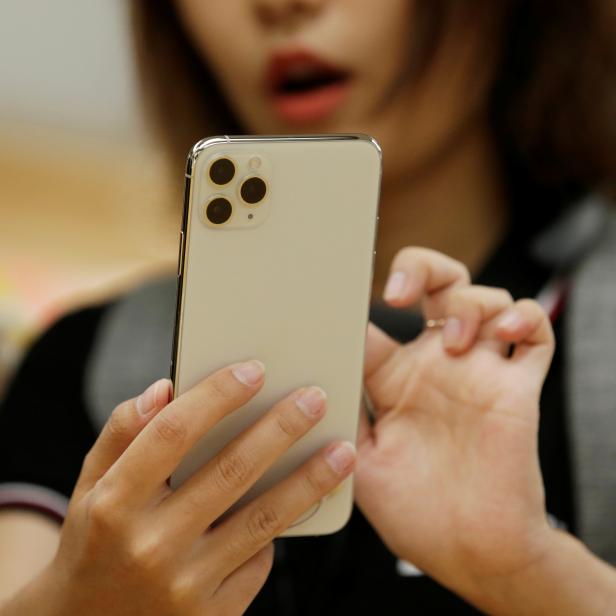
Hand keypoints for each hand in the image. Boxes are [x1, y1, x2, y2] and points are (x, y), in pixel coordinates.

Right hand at [4, 362, 353, 615]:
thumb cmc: (96, 543)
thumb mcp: (91, 485)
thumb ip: (122, 432)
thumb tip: (164, 388)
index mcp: (114, 502)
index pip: (173, 432)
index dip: (217, 395)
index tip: (254, 370)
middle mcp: (150, 544)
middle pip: (231, 470)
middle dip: (281, 428)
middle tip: (314, 398)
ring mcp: (184, 585)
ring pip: (263, 519)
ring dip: (310, 480)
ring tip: (342, 451)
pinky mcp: (213, 615)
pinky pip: (260, 561)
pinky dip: (280, 528)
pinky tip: (299, 504)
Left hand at [355, 248, 554, 601]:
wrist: (471, 553)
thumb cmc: (416, 513)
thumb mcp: (360, 459)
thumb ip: (344, 412)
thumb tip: (311, 377)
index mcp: (394, 381)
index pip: (376, 322)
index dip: (359, 300)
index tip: (343, 290)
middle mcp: (436, 367)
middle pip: (435, 287)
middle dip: (419, 269)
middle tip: (397, 291)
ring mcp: (478, 372)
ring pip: (485, 299)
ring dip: (471, 302)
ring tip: (455, 339)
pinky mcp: (517, 387)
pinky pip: (536, 334)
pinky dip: (526, 318)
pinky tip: (504, 330)